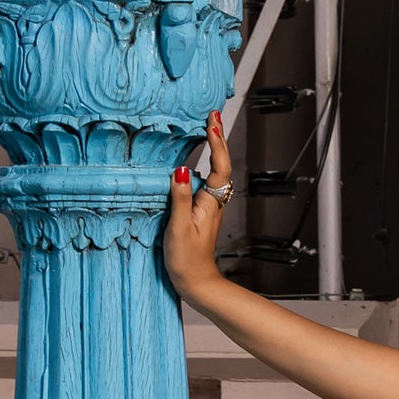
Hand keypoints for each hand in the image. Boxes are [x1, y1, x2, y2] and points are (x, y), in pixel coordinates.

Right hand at [164, 109, 233, 302]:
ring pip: (214, 172)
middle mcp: (212, 202)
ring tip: (208, 127)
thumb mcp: (178, 228)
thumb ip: (179, 198)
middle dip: (217, 138)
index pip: (218, 166)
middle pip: (220, 164)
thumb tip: (180, 170)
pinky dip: (203, 164)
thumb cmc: (187, 259)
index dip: (216, 143)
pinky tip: (194, 160)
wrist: (196, 282)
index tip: (212, 122)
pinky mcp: (200, 212)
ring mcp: (207, 206)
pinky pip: (204, 181)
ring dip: (212, 149)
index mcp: (210, 203)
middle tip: (213, 115)